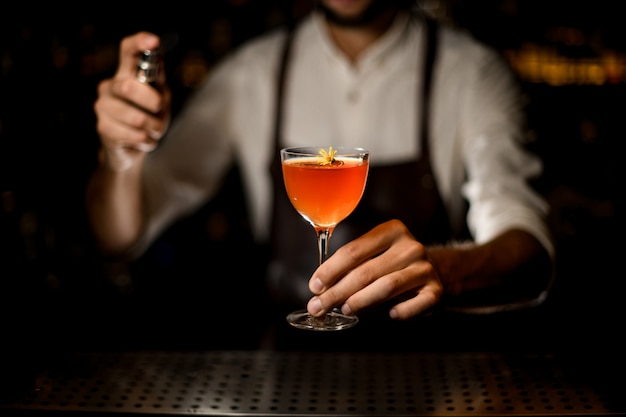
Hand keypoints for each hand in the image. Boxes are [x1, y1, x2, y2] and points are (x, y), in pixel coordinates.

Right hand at [93, 32, 171, 169]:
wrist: (136, 147)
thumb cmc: (150, 117)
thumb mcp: (161, 96)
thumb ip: (157, 77)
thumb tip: (156, 56)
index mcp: (127, 73)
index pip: (128, 50)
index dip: (139, 43)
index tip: (153, 41)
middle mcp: (111, 85)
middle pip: (128, 87)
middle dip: (152, 104)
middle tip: (159, 111)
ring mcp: (103, 106)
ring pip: (136, 117)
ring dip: (154, 127)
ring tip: (153, 130)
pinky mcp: (102, 127)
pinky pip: (133, 134)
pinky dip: (147, 140)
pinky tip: (144, 139)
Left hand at [306, 219, 442, 319]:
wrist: (436, 270)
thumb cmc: (393, 264)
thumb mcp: (373, 255)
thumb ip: (350, 267)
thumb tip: (319, 290)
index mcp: (391, 231)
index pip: (353, 251)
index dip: (330, 270)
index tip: (314, 287)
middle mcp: (410, 246)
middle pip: (366, 271)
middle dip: (337, 292)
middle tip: (319, 307)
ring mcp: (425, 268)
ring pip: (387, 286)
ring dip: (361, 301)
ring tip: (345, 309)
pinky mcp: (436, 290)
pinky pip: (415, 304)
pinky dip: (400, 311)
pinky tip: (389, 314)